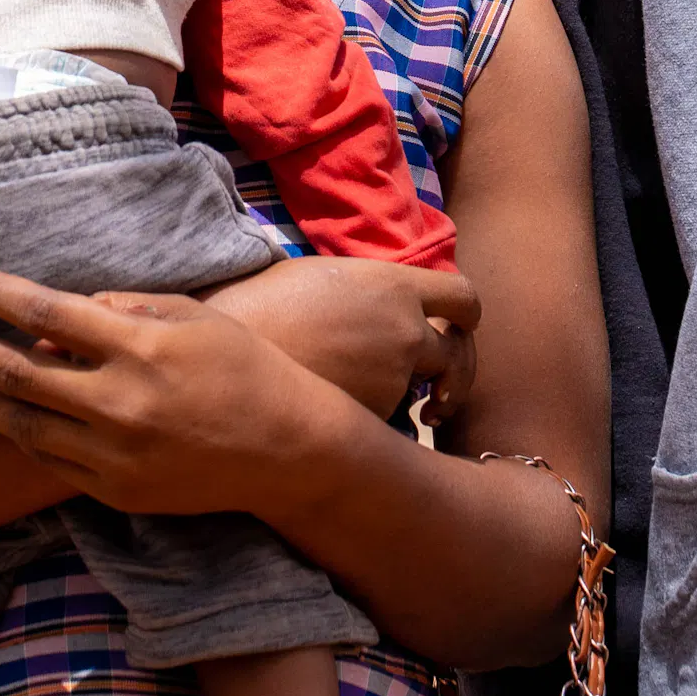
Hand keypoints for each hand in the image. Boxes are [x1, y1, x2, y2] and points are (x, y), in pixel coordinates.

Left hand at [0, 263, 392, 519]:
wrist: (287, 450)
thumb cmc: (242, 367)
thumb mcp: (192, 317)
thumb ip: (125, 308)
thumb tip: (60, 313)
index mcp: (140, 347)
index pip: (47, 313)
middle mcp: (120, 402)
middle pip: (15, 372)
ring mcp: (114, 453)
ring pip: (20, 425)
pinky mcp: (115, 491)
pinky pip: (50, 461)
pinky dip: (17, 436)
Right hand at [201, 256, 479, 421]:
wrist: (228, 356)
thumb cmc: (259, 307)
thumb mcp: (319, 276)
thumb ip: (365, 290)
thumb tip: (375, 302)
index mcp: (393, 286)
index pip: (463, 297)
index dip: (468, 316)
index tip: (462, 328)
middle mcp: (405, 331)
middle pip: (459, 354)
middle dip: (459, 374)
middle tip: (444, 392)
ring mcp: (393, 378)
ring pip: (422, 392)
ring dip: (416, 400)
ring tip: (402, 412)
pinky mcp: (375, 417)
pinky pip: (390, 419)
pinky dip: (379, 419)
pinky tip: (347, 415)